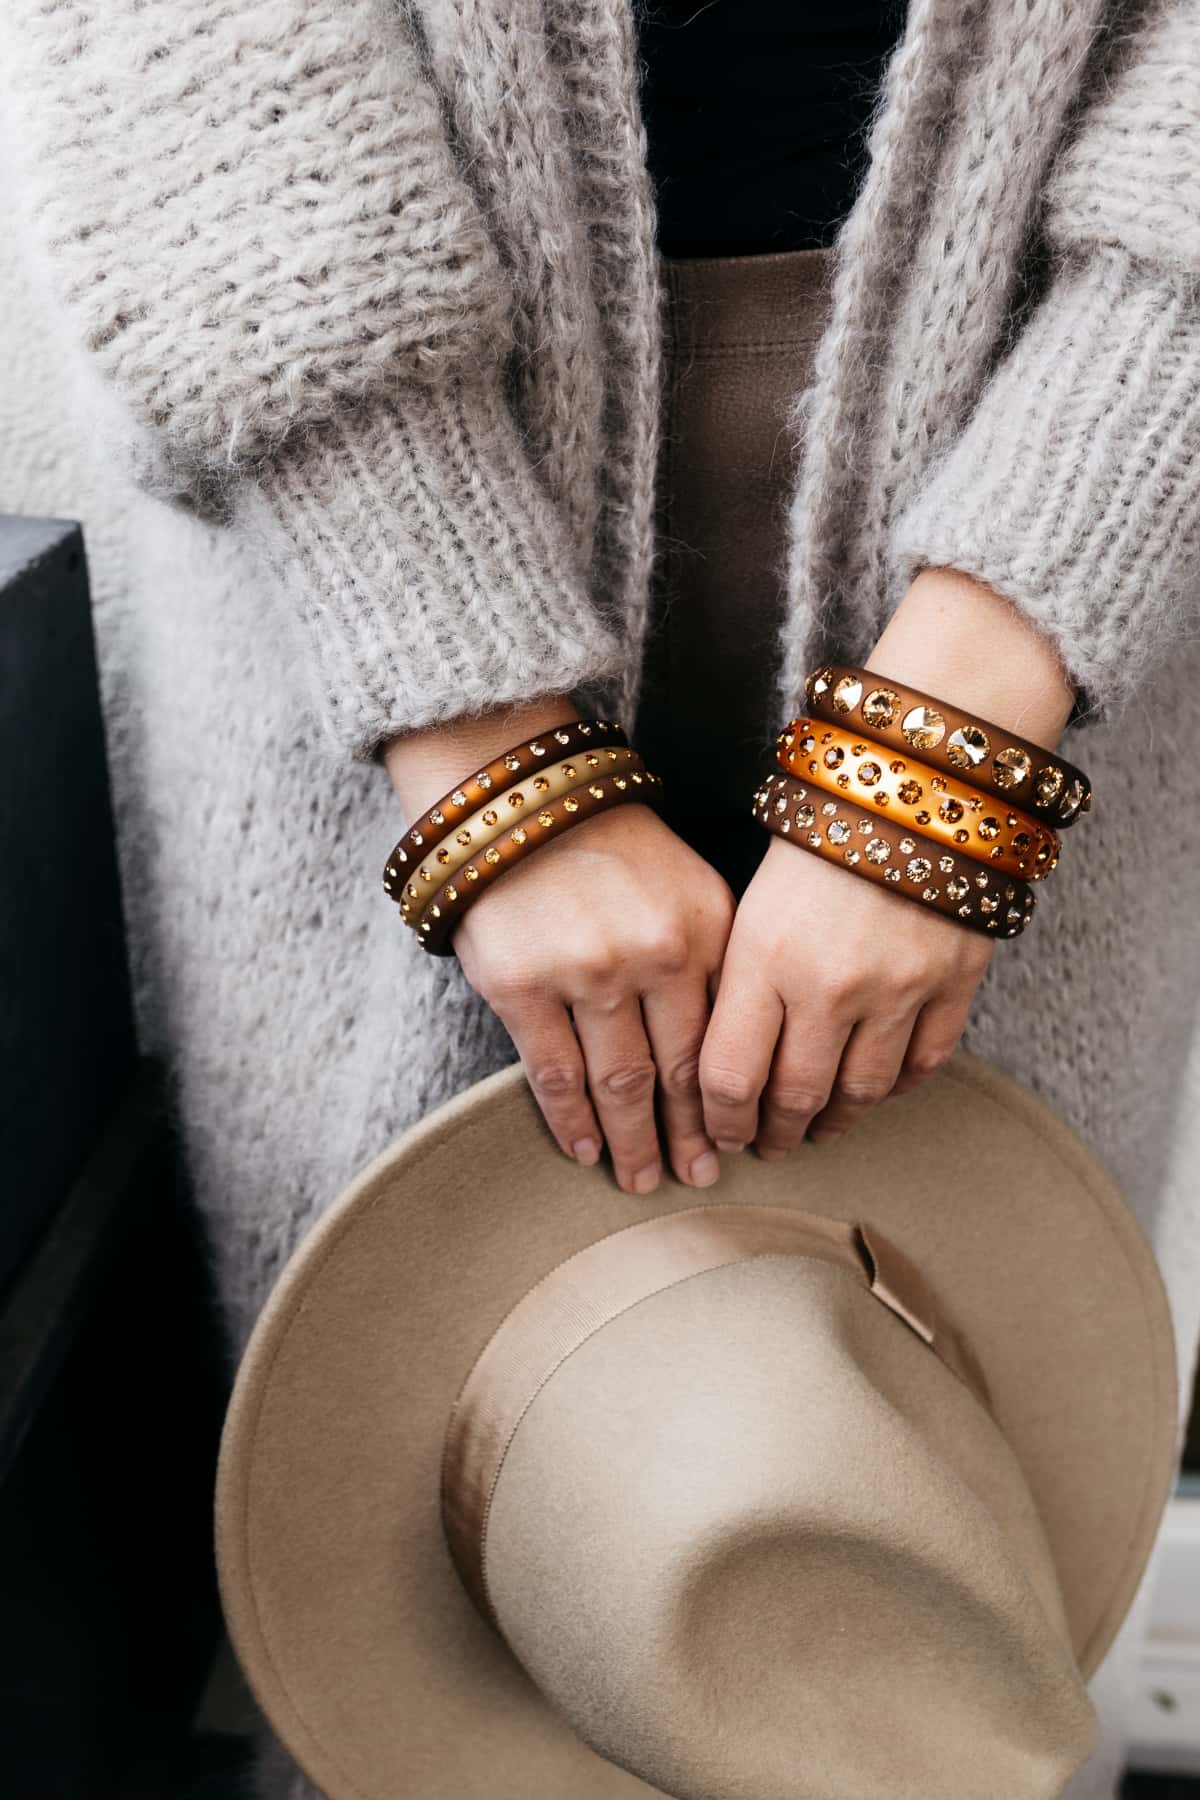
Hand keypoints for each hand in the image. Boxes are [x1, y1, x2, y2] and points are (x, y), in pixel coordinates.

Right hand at [451, 803, 734, 1192]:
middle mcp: (655, 954)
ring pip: (619, 1084)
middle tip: (698, 1180)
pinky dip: (572, 1121)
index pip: (726, 1037)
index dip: (730, 1101)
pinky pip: (554, 1073)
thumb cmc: (606, 844)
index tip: (737, 1141)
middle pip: (679, 1073)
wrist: (515, 795)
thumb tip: (726, 1049)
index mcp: (706, 929)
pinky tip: (586, 1151)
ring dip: (632, 1143)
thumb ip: (711, 957)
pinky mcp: (522, 985)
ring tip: (640, 1181)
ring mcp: (586, 973)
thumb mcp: (685, 885)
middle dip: (689, 1137)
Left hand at [699, 833, 992, 1152]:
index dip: (720, 1120)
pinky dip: (895, 1089)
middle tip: (766, 1143)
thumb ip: (738, 982)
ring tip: (816, 1128)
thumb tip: (722, 1063)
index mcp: (764, 957)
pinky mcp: (954, 984)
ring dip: (834, 1122)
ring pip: (861, 1093)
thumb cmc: (817, 835)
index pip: (729, 1076)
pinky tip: (873, 1090)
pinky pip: (923, 1065)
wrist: (914, 783)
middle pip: (796, 1097)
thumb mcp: (751, 902)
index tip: (719, 1130)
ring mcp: (899, 989)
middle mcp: (830, 985)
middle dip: (774, 1132)